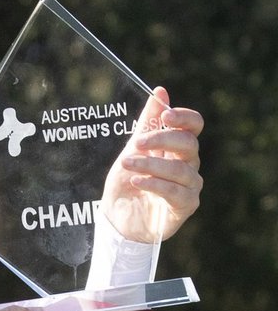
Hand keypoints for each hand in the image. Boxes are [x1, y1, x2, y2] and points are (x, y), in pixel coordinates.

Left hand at [100, 86, 202, 242]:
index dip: (184, 118)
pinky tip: (137, 181)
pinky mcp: (184, 207)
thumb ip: (147, 123)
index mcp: (177, 148)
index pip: (193, 125)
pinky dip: (155, 184)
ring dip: (151, 164)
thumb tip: (160, 90)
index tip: (165, 115)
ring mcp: (189, 186)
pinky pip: (175, 192)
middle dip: (162, 139)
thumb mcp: (132, 150)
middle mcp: (188, 165)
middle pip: (189, 143)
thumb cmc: (126, 184)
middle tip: (137, 143)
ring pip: (181, 169)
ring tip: (128, 165)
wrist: (117, 220)